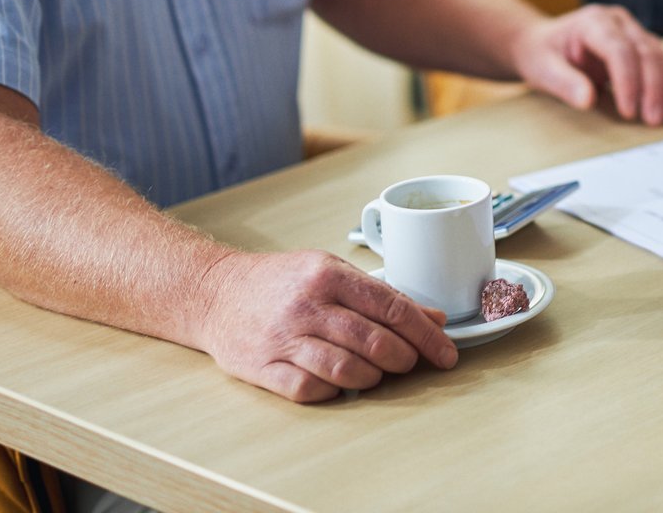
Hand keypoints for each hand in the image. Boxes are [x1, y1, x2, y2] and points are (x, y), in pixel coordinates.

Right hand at [192, 248, 457, 402]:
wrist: (216, 292)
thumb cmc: (280, 282)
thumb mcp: (332, 272)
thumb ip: (382, 295)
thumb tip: (433, 318)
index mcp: (328, 275)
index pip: (391, 307)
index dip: (426, 334)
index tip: (446, 352)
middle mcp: (307, 305)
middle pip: (373, 341)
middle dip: (404, 359)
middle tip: (411, 364)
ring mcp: (283, 338)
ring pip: (346, 369)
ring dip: (373, 377)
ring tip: (377, 373)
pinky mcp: (262, 367)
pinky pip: (310, 389)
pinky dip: (334, 391)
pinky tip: (339, 382)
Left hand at [513, 4, 662, 125]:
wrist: (541, 42)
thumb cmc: (541, 54)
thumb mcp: (542, 69)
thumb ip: (564, 83)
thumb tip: (586, 100)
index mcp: (593, 22)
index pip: (619, 49)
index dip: (628, 81)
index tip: (629, 112)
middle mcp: (617, 21)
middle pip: (646, 51)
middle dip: (653, 88)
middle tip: (654, 120)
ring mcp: (631, 30)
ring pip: (659, 55)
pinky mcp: (639, 44)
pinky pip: (661, 61)